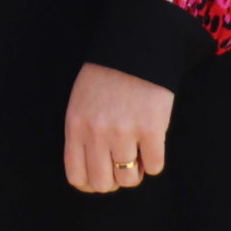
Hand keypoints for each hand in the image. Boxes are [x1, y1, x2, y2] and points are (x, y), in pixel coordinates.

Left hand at [63, 62, 172, 193]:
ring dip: (135, 170)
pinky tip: (151, 143)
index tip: (101, 176)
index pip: (77, 176)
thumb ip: (82, 134)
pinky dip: (154, 161)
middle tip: (121, 165)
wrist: (135, 46)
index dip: (90, 183)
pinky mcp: (151, 129)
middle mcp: (96, 133)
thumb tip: (92, 169)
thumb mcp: (81, 102)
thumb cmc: (106, 74)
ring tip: (137, 151)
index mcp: (75, 126)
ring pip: (129, 178)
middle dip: (113, 180)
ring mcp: (124, 132)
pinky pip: (154, 166)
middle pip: (102, 184)